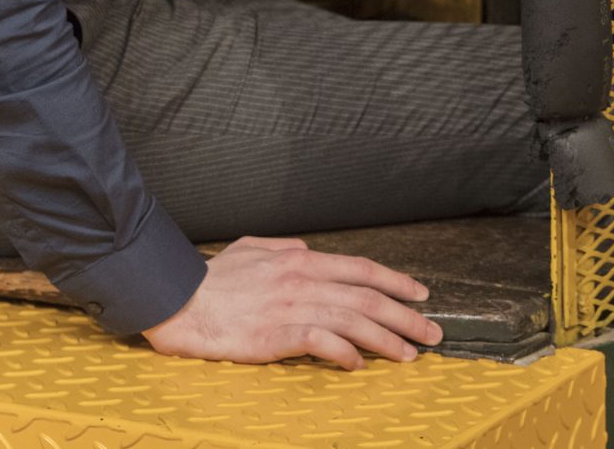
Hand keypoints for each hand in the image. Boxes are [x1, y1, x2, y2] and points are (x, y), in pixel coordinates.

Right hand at [141, 236, 442, 367]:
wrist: (180, 300)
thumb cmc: (213, 278)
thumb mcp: (252, 249)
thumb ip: (284, 249)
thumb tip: (307, 250)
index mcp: (299, 260)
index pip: (361, 269)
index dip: (396, 281)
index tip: (420, 295)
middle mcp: (302, 281)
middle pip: (367, 297)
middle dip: (406, 316)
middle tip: (433, 333)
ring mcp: (291, 309)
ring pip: (354, 321)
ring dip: (388, 339)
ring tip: (410, 355)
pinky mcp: (277, 337)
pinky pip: (323, 344)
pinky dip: (347, 354)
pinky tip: (360, 365)